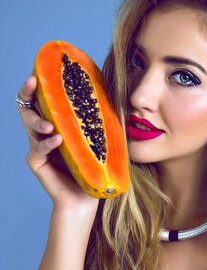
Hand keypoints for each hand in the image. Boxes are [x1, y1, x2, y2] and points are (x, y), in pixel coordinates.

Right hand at [17, 76, 98, 214]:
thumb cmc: (95, 168)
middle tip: (34, 83)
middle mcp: (43, 132)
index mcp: (56, 122)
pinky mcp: (37, 162)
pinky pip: (37, 150)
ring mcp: (38, 147)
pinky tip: (57, 140)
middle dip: (28, 92)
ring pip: (29, 126)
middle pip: (27, 106)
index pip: (42, 98)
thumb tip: (116, 91)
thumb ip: (101, 118)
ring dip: (39, 121)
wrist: (87, 198)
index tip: (41, 71)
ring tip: (51, 125)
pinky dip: (46, 144)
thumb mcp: (100, 138)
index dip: (38, 83)